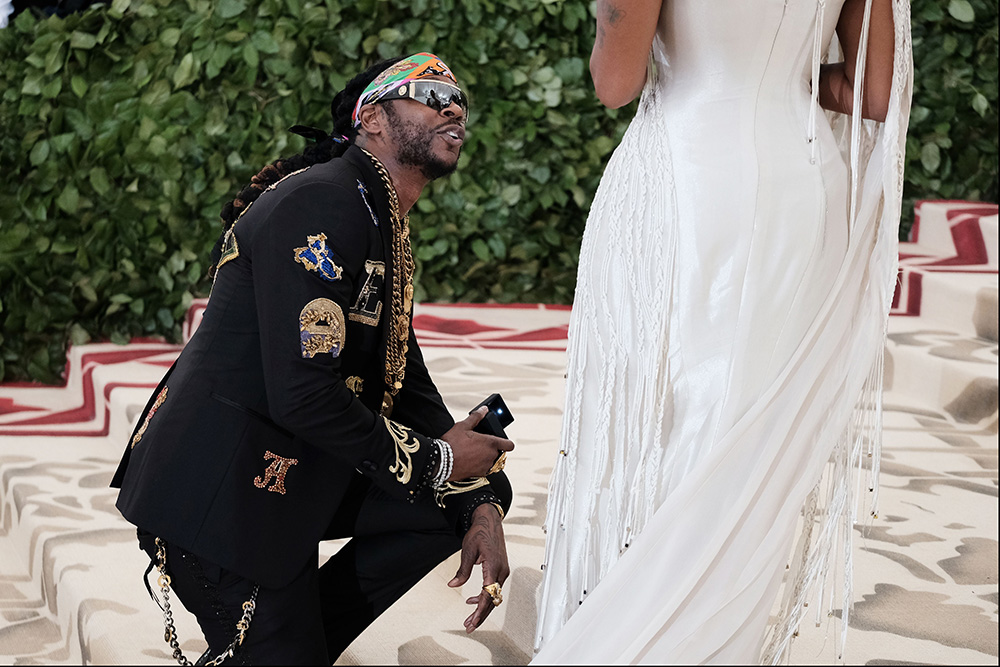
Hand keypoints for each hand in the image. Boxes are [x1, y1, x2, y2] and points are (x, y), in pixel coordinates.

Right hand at [440, 407, 513, 480]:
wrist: (441, 462)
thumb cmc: (451, 444)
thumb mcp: (463, 426)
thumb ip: (476, 417)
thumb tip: (483, 409)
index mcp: (490, 443)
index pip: (509, 445)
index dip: (507, 442)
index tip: (503, 442)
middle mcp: (491, 456)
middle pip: (501, 453)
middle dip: (495, 449)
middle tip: (483, 445)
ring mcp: (486, 466)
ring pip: (494, 462)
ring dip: (490, 458)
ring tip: (477, 453)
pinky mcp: (479, 474)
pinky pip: (487, 470)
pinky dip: (483, 466)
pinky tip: (473, 461)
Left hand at [447, 503, 509, 632]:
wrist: (489, 521)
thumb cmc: (480, 532)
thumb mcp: (468, 551)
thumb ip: (462, 570)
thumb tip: (453, 584)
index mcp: (493, 566)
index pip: (487, 595)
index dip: (480, 611)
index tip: (473, 622)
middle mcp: (501, 571)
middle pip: (492, 600)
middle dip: (481, 615)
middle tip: (469, 626)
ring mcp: (502, 571)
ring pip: (494, 596)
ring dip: (482, 608)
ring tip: (469, 619)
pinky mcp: (501, 569)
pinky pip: (494, 588)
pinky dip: (484, 597)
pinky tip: (472, 600)